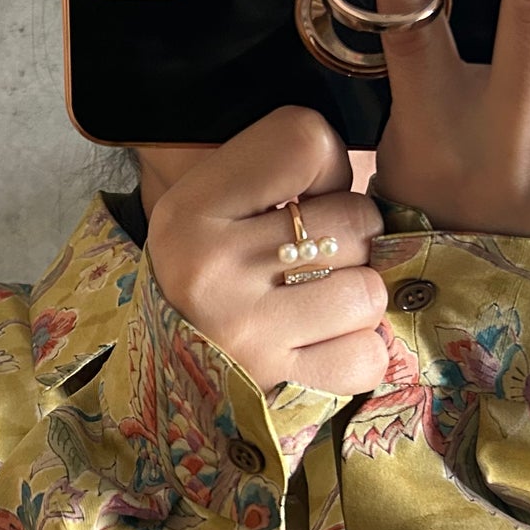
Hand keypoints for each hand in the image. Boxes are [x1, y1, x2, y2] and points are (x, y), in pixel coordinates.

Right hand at [148, 105, 388, 397]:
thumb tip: (356, 179)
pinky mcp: (278, 387)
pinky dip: (357, 351)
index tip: (302, 200)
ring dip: (356, 297)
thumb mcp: (206, 207)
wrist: (159, 371)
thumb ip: (272, 174)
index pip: (307, 142)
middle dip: (350, 237)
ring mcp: (248, 334)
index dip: (326, 170)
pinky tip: (322, 344)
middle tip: (313, 258)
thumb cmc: (201, 274)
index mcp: (191, 209)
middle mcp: (213, 269)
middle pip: (354, 219)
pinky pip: (368, 356)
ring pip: (369, 290)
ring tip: (318, 302)